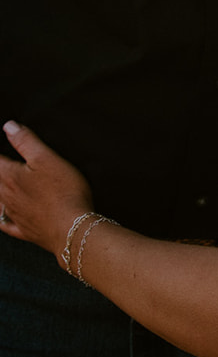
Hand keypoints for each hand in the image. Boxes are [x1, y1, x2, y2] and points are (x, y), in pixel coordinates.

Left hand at [0, 122, 93, 260]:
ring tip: (1, 185)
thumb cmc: (63, 193)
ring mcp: (14, 215)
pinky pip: (4, 223)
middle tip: (3, 166)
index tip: (1, 153)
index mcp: (10, 176)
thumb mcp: (46, 158)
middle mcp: (7, 196)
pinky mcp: (24, 230)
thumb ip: (26, 141)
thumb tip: (9, 127)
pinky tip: (1, 215)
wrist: (72, 229)